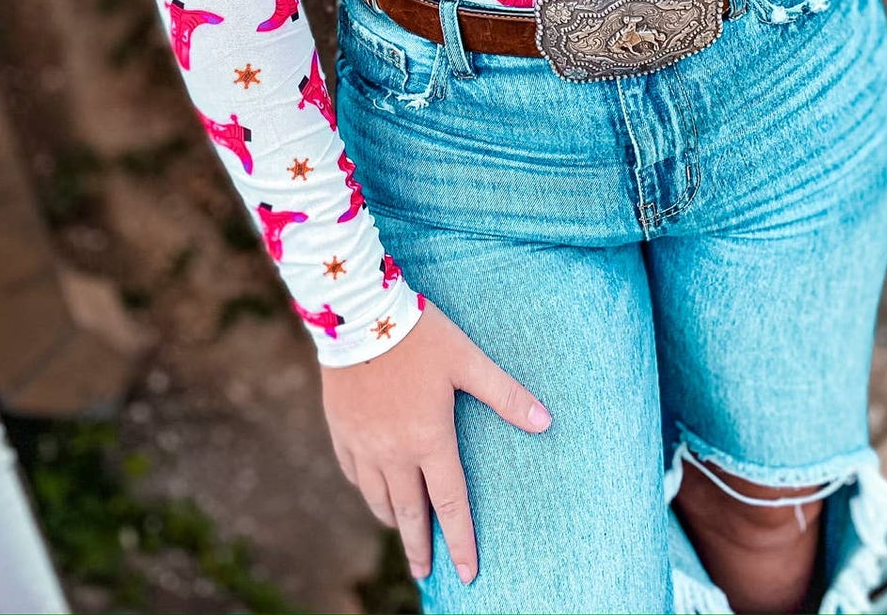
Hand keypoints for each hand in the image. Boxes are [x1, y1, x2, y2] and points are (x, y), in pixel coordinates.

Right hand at [320, 299, 550, 586]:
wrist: (358, 312)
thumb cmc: (420, 334)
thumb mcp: (467, 360)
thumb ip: (505, 393)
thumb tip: (546, 420)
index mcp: (429, 440)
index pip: (451, 504)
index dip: (461, 541)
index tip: (466, 573)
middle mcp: (394, 452)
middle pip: (409, 514)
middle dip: (419, 547)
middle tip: (424, 572)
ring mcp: (363, 444)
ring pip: (378, 497)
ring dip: (394, 519)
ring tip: (403, 531)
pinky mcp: (341, 429)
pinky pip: (352, 472)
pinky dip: (365, 488)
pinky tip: (371, 489)